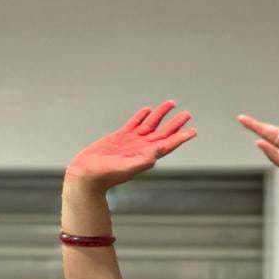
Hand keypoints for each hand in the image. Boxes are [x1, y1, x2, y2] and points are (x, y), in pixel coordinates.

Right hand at [65, 101, 195, 192]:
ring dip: (161, 114)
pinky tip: (147, 110)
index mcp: (145, 156)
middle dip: (175, 124)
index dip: (180, 138)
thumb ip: (142, 161)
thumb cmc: (104, 175)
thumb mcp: (124, 168)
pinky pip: (134, 124)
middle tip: (187, 114)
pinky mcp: (119, 137)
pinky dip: (141, 116)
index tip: (193, 131)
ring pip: (150, 125)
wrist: (86, 175)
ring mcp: (131, 142)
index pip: (168, 145)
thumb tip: (159, 152)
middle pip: (162, 133)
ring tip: (171, 103)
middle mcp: (141, 148)